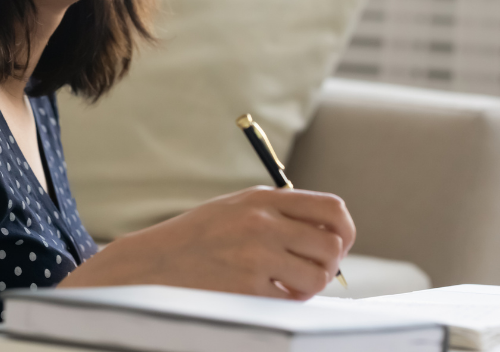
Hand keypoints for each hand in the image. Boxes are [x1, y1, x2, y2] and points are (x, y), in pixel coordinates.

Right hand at [58, 186, 355, 299]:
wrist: (154, 262)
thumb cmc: (200, 236)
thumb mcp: (237, 207)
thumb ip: (280, 212)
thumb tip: (330, 232)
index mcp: (263, 199)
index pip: (331, 208)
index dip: (345, 230)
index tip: (339, 242)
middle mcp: (263, 223)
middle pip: (332, 245)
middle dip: (329, 263)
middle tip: (310, 269)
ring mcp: (256, 257)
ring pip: (318, 277)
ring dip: (309, 285)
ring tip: (287, 283)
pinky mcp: (248, 289)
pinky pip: (292, 300)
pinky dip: (287, 300)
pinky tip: (266, 293)